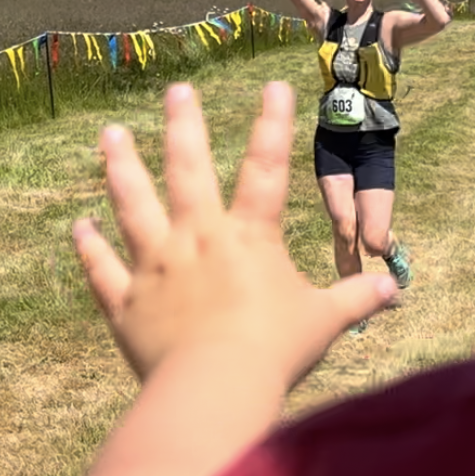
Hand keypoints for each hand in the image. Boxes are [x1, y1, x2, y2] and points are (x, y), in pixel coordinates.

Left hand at [73, 81, 397, 387]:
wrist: (214, 389)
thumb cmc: (274, 353)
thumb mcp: (323, 322)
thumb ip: (355, 299)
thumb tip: (394, 291)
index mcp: (248, 238)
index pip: (266, 170)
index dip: (272, 125)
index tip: (273, 86)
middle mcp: (197, 239)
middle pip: (187, 171)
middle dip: (182, 126)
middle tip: (176, 90)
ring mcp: (155, 267)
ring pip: (133, 205)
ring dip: (121, 168)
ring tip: (110, 135)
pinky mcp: (126, 302)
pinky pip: (102, 268)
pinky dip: (89, 247)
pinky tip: (80, 226)